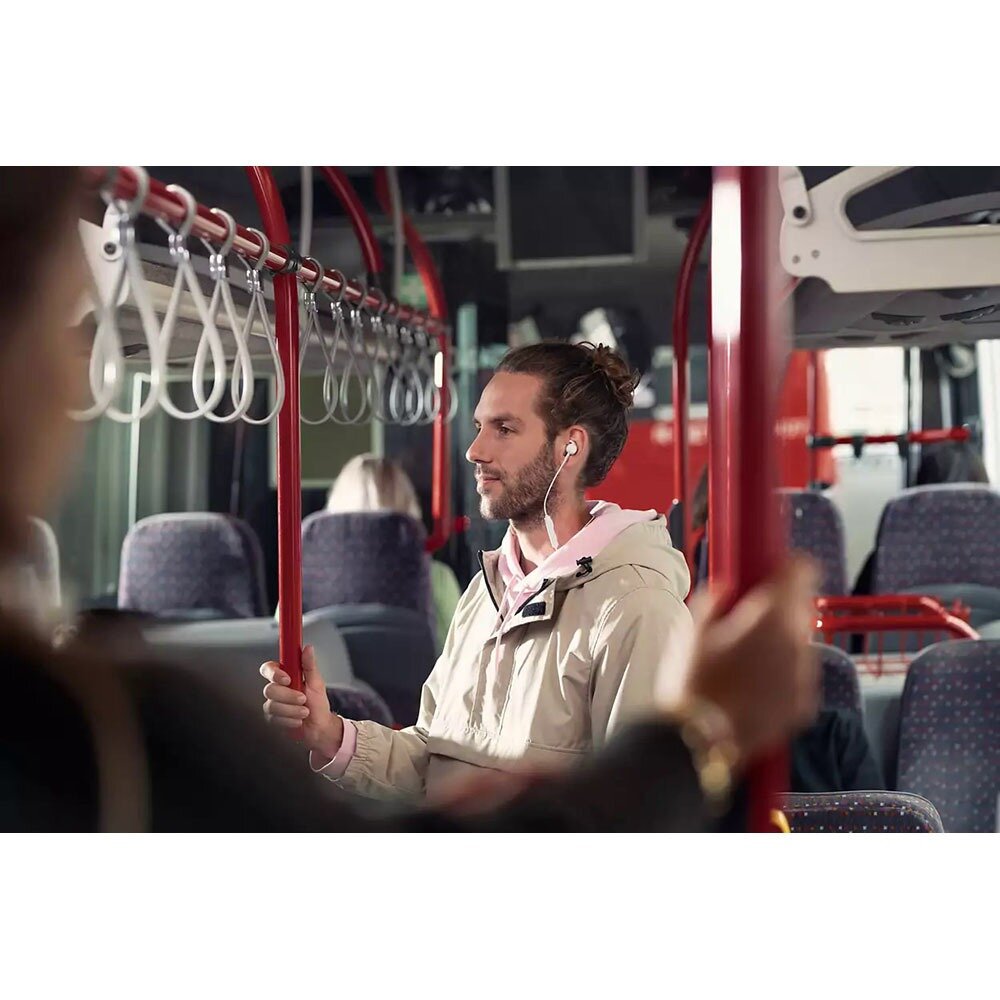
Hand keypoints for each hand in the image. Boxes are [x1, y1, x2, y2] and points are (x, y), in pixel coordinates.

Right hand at [260, 645, 343, 764]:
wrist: (319, 727)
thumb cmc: (318, 704)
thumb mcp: (316, 683)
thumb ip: (310, 665)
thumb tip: (308, 648)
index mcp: (285, 676)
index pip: (269, 669)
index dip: (274, 673)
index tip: (287, 679)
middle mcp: (276, 689)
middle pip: (269, 689)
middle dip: (288, 696)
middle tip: (303, 699)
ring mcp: (273, 705)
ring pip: (271, 706)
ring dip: (292, 710)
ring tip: (304, 712)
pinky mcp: (272, 719)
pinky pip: (274, 719)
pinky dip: (289, 721)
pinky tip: (298, 721)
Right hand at [677, 557, 820, 764]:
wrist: (697, 741)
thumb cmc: (692, 681)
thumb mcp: (691, 630)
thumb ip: (713, 599)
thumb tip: (726, 588)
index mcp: (772, 618)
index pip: (802, 572)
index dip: (789, 567)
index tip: (774, 571)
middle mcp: (798, 644)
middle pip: (802, 608)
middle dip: (781, 608)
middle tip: (750, 618)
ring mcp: (805, 678)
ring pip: (801, 644)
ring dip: (782, 643)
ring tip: (747, 659)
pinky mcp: (804, 707)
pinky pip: (799, 677)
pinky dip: (783, 675)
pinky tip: (754, 686)